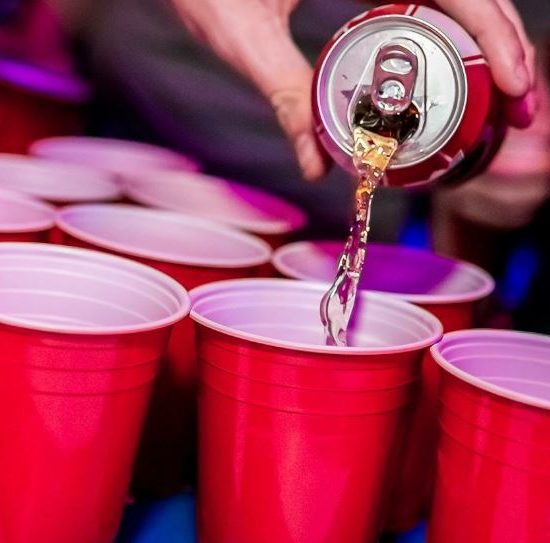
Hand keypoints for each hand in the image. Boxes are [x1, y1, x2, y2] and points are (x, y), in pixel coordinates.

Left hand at [170, 0, 535, 181]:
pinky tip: (453, 72)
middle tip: (517, 110)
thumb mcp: (244, 35)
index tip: (514, 86)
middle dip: (501, 49)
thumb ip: (284, 95)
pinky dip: (446, 36)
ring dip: (483, 44)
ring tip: (500, 100)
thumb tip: (317, 167)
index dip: (494, 34)